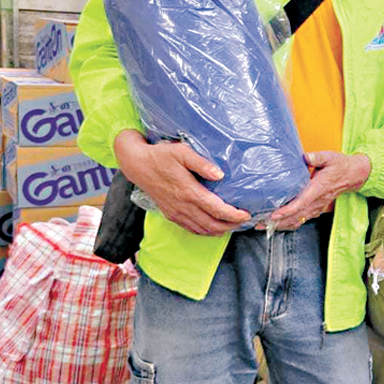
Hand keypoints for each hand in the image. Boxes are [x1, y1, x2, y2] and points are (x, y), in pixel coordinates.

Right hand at [113, 130, 250, 236]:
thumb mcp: (182, 152)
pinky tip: (215, 226)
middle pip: (213, 225)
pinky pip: (192, 229)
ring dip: (221, 230)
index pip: (217, 210)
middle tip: (244, 221)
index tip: (246, 214)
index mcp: (189, 192)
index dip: (234, 215)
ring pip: (203, 230)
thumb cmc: (161, 156)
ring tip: (234, 224)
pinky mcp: (171, 215)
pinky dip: (206, 231)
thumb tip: (220, 175)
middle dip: (232, 225)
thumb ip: (202, 163)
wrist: (137, 165)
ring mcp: (176, 213)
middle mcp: (183, 207)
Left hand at [262, 150, 370, 229]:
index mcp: (318, 189)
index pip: (301, 203)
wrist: (352, 175)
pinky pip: (300, 220)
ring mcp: (316, 207)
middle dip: (276, 221)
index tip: (274, 214)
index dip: (287, 210)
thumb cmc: (339, 165)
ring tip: (262, 225)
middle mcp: (317, 201)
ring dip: (280, 225)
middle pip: (295, 216)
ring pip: (297, 221)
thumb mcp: (330, 157)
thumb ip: (318, 157)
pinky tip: (275, 224)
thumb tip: (306, 156)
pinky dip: (287, 224)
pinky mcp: (315, 209)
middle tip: (258, 223)